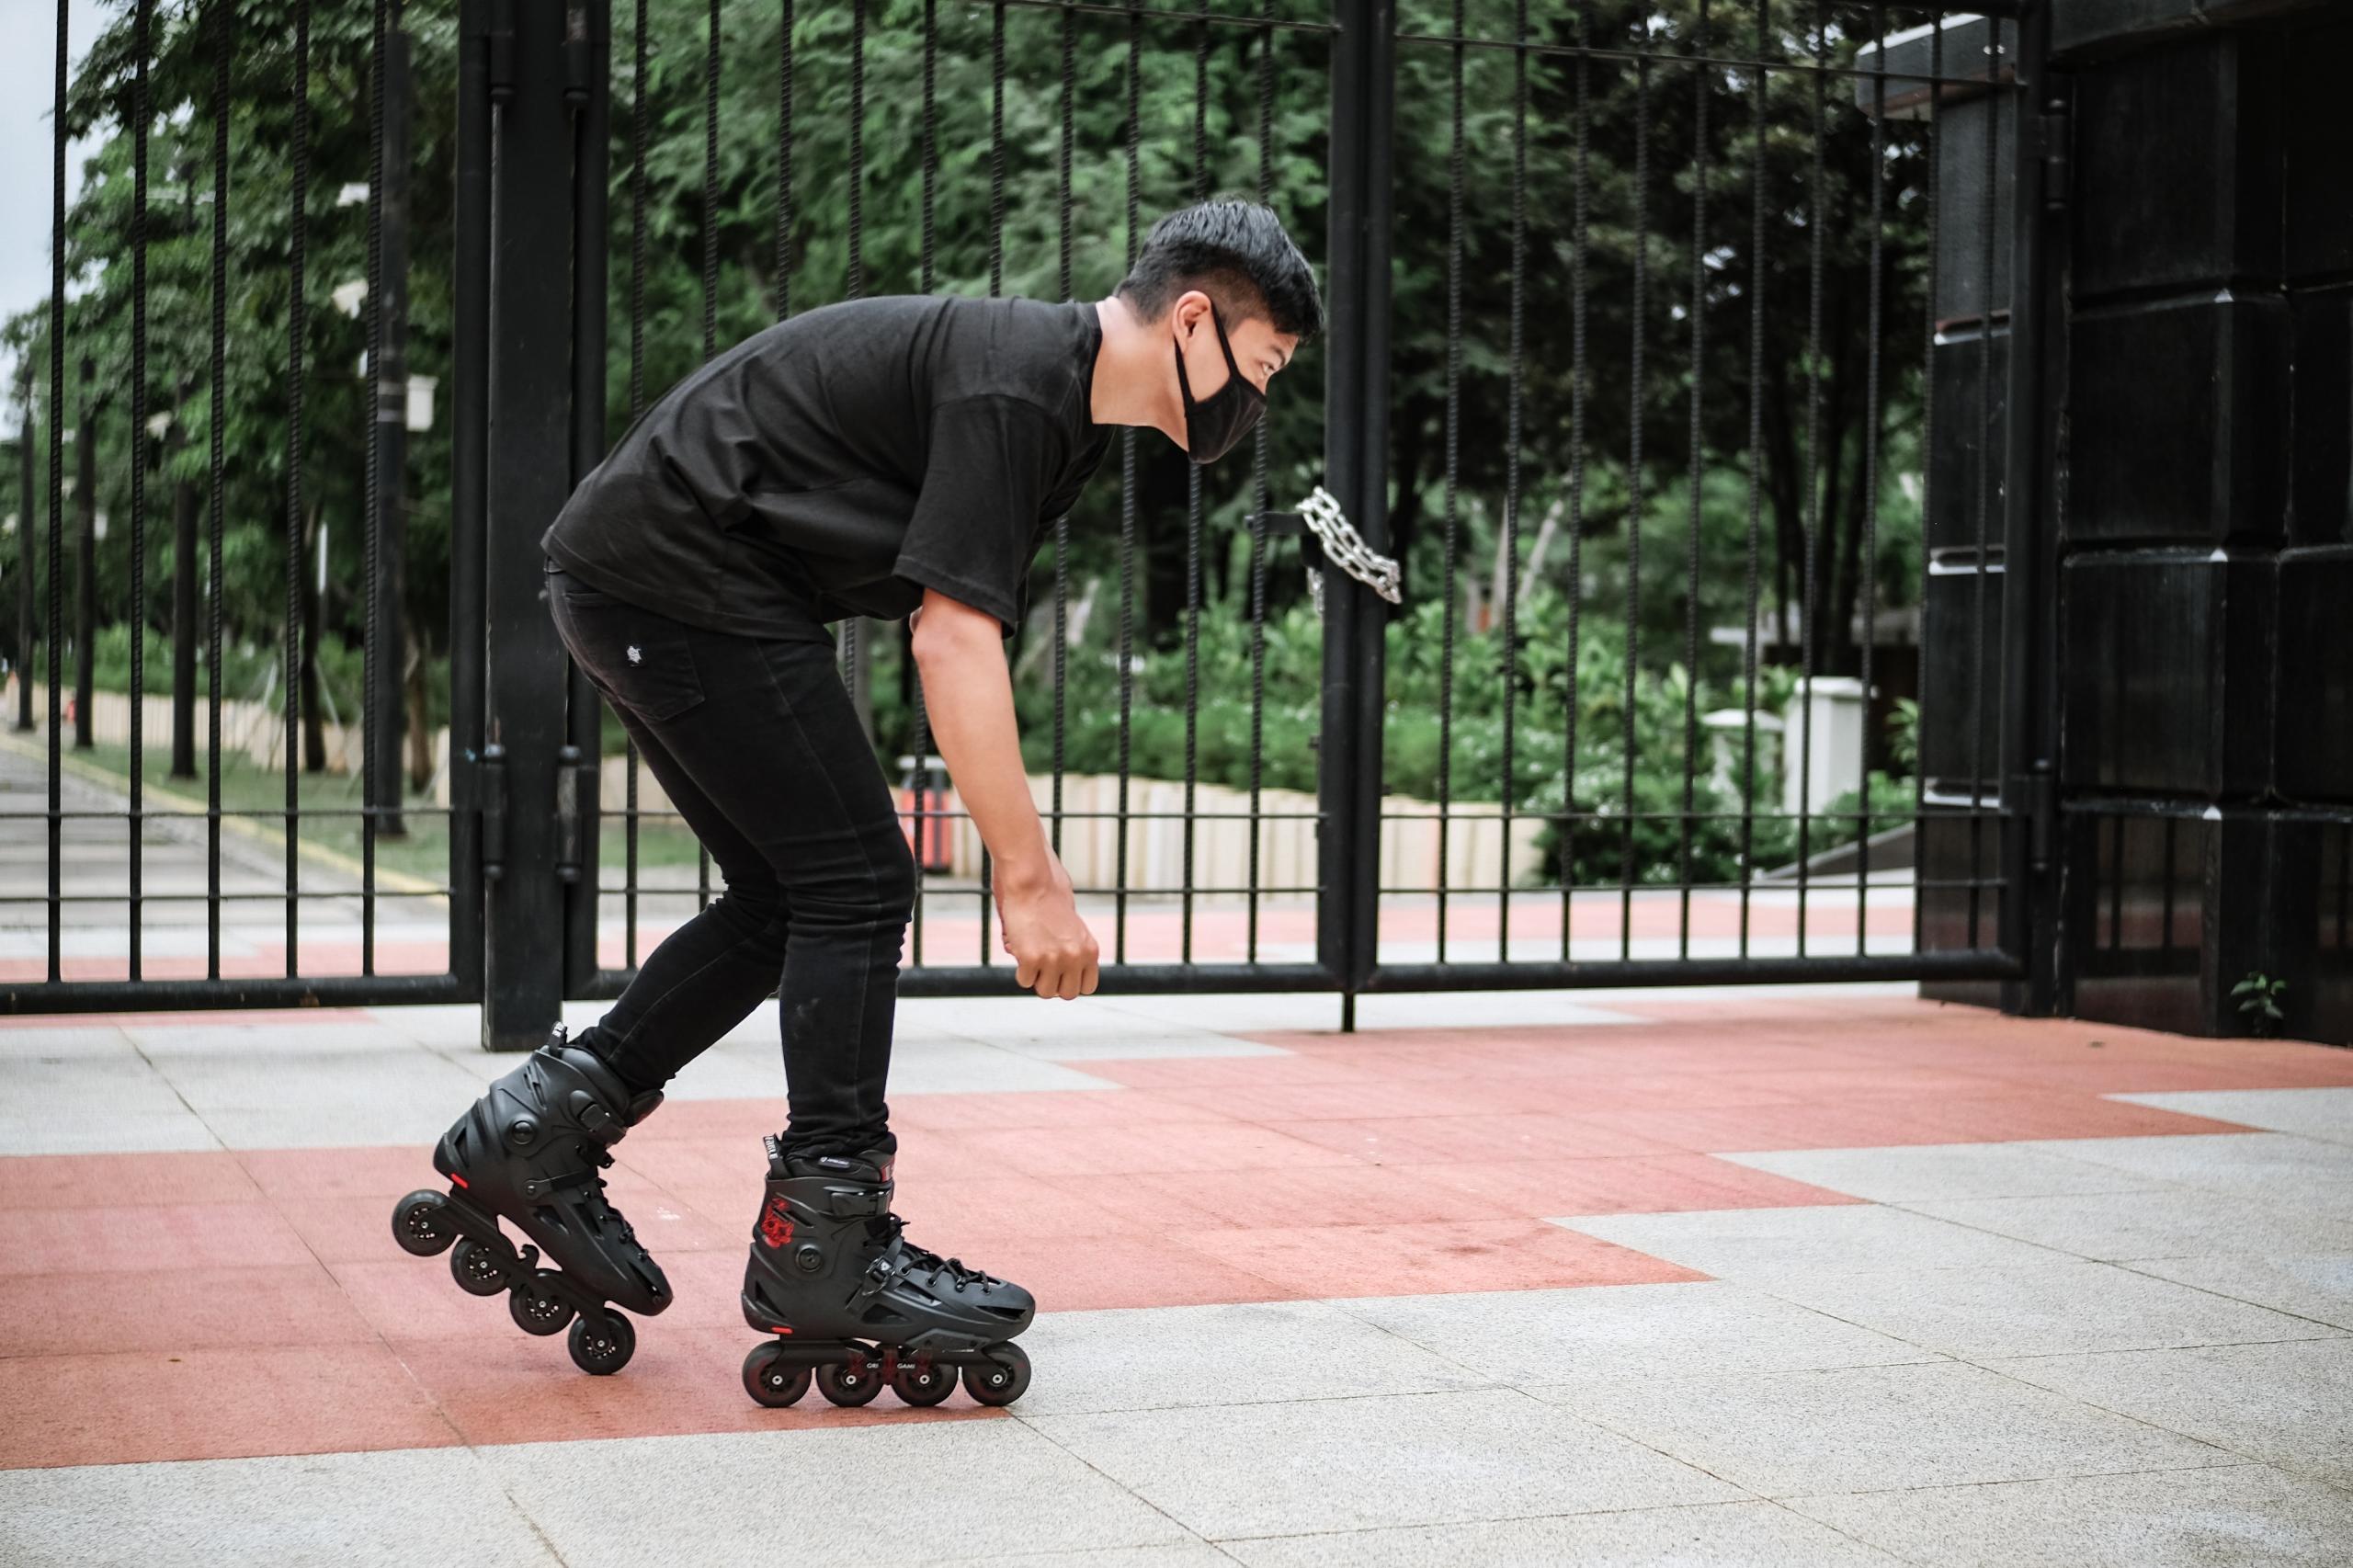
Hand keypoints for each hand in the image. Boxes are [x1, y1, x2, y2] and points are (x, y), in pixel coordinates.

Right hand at [994, 855, 1099, 999]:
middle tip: (1043, 966)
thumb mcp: (1074, 928)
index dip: (1070, 981)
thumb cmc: (1049, 897)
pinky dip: (1020, 969)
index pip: (1087, 987)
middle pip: (1067, 994)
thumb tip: (1061, 975)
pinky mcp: (1031, 958)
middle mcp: (1075, 957)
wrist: (1032, 881)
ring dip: (1036, 978)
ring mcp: (1054, 959)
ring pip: (1045, 992)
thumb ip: (1073, 951)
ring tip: (1032, 955)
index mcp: (1090, 950)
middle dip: (1053, 984)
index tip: (1060, 972)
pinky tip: (1022, 948)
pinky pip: (1024, 980)